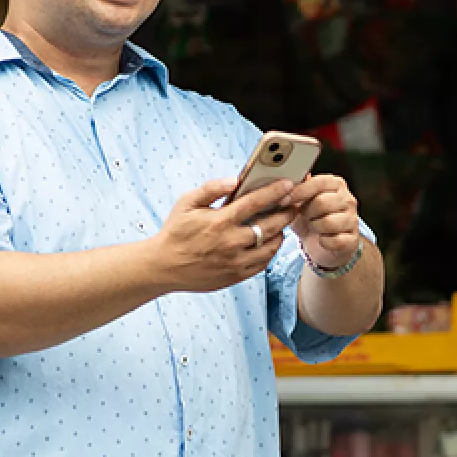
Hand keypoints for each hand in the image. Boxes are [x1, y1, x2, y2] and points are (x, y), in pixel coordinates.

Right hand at [153, 177, 298, 291]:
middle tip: (294, 203)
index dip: (275, 192)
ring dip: (280, 232)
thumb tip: (234, 180)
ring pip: (271, 247)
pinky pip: (263, 263)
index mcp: (219, 221)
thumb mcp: (187, 203)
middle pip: (271, 225)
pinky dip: (270, 251)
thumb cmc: (175, 232)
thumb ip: (211, 188)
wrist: (163, 267)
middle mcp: (230, 242)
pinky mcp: (236, 276)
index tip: (288, 185)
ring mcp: (235, 262)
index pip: (255, 203)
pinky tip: (268, 242)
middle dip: (287, 212)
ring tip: (281, 223)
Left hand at [287, 174, 360, 269]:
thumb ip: (295, 191)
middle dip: (307, 212)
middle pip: (322, 202)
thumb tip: (287, 182)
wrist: (323, 246)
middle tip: (304, 216)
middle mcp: (348, 199)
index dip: (300, 191)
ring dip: (315, 227)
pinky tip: (322, 239)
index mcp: (336, 185)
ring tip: (314, 227)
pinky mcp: (353, 239)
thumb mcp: (300, 203)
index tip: (285, 200)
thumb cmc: (312, 219)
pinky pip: (335, 240)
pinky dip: (324, 242)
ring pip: (328, 222)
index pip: (319, 182)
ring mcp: (353, 220)